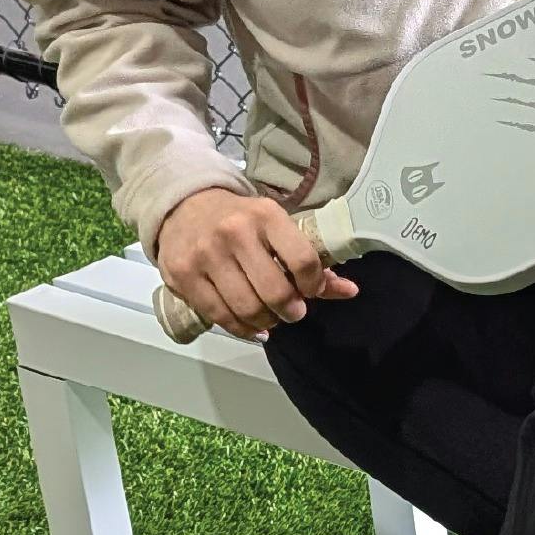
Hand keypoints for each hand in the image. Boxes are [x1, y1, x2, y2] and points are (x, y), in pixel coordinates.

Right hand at [155, 187, 357, 342]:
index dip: (315, 285)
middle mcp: (235, 233)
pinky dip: (241, 328)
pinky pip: (219, 315)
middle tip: (293, 313)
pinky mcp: (183, 275)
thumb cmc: (240, 220)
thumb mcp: (277, 227)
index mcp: (266, 215)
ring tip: (271, 319)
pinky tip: (251, 326)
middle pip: (274, 290)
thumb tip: (350, 291)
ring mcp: (206, 255)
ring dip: (266, 321)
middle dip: (291, 310)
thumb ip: (310, 260)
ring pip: (246, 307)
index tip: (312, 291)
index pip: (302, 260)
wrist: (185, 206)